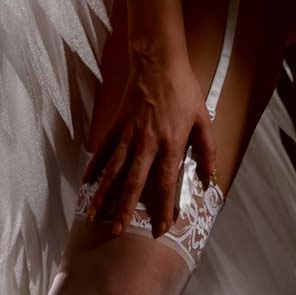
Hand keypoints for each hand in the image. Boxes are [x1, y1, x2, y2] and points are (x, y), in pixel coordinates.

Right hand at [81, 54, 217, 238]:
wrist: (158, 62)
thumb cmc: (184, 90)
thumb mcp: (203, 119)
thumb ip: (207, 151)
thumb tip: (208, 178)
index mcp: (171, 144)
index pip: (165, 184)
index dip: (162, 208)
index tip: (159, 228)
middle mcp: (147, 144)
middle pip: (133, 183)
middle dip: (125, 210)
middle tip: (117, 232)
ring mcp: (128, 135)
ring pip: (113, 171)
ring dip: (103, 195)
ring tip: (94, 214)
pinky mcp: (117, 125)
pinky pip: (104, 150)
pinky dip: (95, 167)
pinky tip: (87, 183)